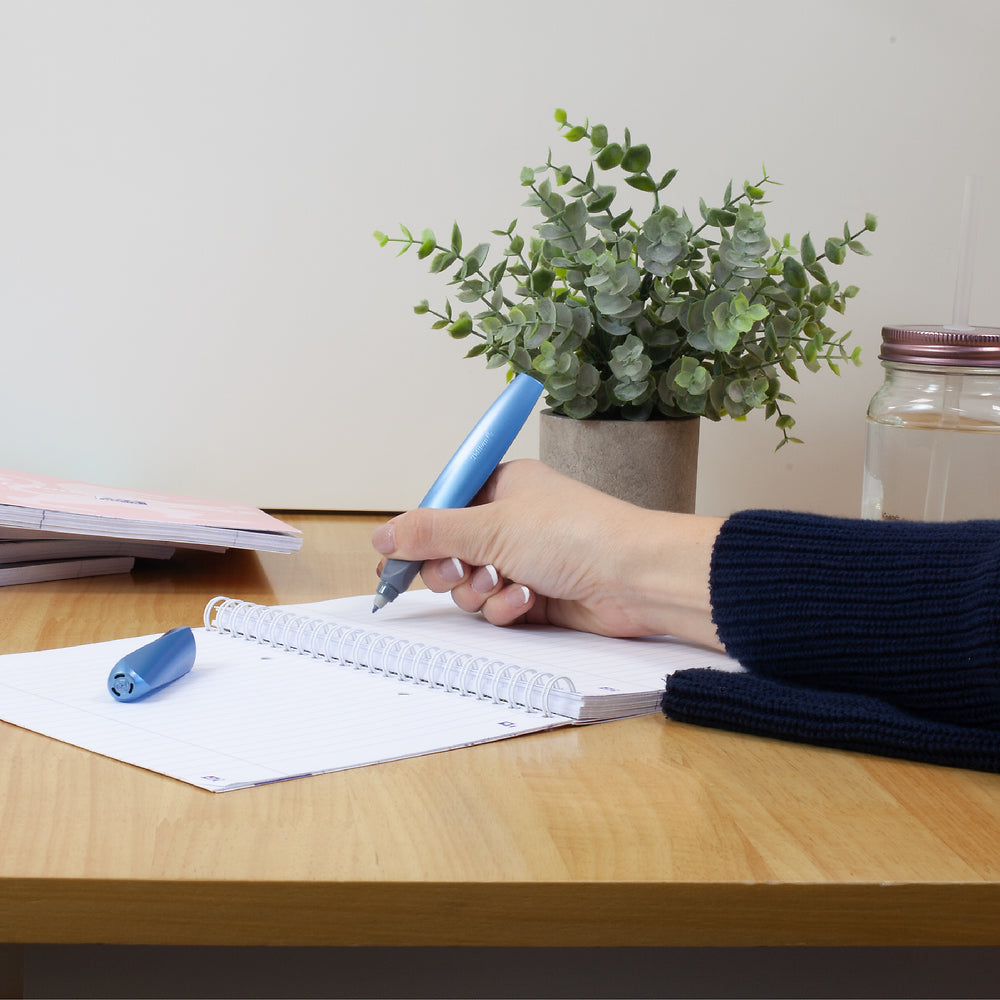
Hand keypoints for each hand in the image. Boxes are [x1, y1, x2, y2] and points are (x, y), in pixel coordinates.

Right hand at [371, 460, 722, 646]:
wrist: (636, 578)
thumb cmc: (578, 534)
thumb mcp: (491, 527)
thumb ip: (431, 531)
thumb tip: (384, 534)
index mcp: (503, 486)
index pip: (443, 507)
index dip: (418, 534)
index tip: (395, 558)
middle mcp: (512, 521)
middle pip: (450, 550)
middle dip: (451, 568)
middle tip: (457, 571)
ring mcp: (525, 559)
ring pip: (471, 584)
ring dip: (481, 590)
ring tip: (504, 583)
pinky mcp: (538, 593)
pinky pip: (498, 605)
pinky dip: (506, 606)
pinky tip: (525, 600)